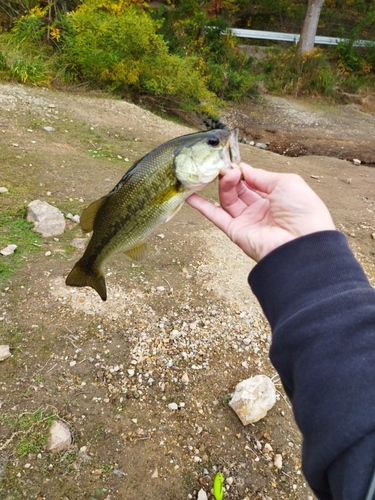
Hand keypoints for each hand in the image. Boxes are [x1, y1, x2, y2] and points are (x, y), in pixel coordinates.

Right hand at [186, 163, 334, 261]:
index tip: (234, 161)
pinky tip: (190, 195)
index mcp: (276, 198)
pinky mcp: (236, 233)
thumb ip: (261, 176)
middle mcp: (261, 210)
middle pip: (239, 190)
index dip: (243, 171)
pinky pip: (216, 217)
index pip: (253, 181)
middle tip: (226, 168)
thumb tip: (244, 169)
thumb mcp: (286, 183)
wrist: (302, 243)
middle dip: (232, 177)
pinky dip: (202, 207)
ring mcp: (248, 222)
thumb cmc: (303, 212)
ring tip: (223, 176)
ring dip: (223, 186)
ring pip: (228, 200)